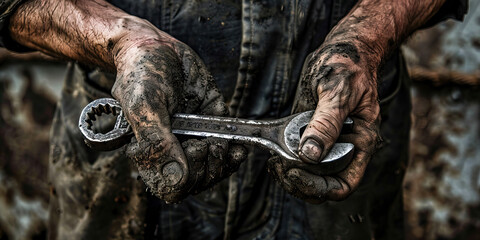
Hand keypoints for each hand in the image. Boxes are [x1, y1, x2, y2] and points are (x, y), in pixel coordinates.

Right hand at [111, 26, 245, 202]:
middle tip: (205, 144)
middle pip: (195, 183)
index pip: (170, 186)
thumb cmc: (142, 73)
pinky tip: (239, 147)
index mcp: (150, 152)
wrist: (157, 47)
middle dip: (207, 168)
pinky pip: (227, 152)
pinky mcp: (210, 127)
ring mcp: (192, 139)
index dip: (186, 176)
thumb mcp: (144, 104)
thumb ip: (157, 141)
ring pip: (212, 171)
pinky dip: (235, 153)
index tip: (193, 149)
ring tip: (220, 142)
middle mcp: (172, 150)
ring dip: (222, 162)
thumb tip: (175, 176)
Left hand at [268, 42, 380, 202]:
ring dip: (289, 174)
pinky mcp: (310, 132)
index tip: (295, 173)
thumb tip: (310, 155)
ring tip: (274, 162)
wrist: (343, 50)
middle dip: (299, 183)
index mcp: (359, 143)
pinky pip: (298, 156)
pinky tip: (273, 152)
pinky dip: (284, 159)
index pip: (343, 183)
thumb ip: (326, 124)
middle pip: (323, 184)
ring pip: (308, 174)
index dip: (319, 187)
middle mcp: (343, 147)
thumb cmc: (348, 66)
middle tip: (278, 168)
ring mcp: (326, 142)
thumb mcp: (338, 93)